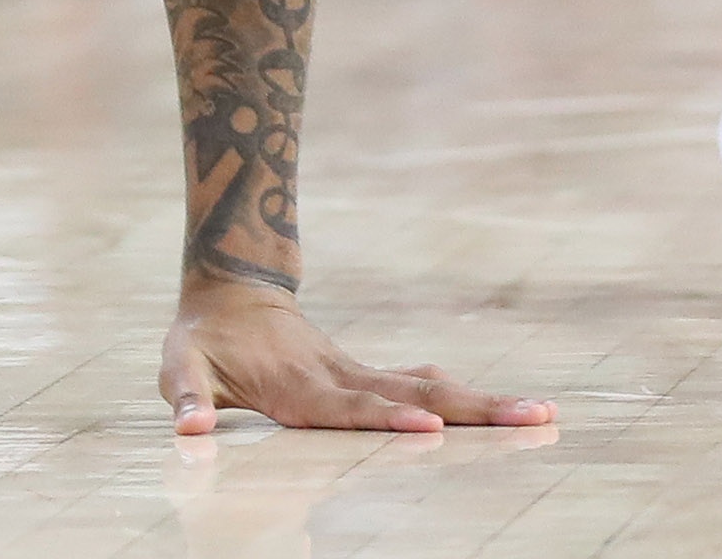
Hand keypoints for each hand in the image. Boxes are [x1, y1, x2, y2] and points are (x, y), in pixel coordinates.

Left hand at [158, 281, 556, 435]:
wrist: (229, 290)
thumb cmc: (202, 341)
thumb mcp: (180, 366)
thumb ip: (186, 398)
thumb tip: (189, 430)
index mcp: (300, 386)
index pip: (350, 408)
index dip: (388, 419)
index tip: (433, 429)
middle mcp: (341, 378)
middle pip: (416, 397)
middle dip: (473, 411)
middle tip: (533, 417)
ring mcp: (360, 375)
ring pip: (430, 389)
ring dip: (484, 404)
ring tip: (542, 413)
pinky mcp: (368, 377)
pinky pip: (422, 387)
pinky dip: (463, 398)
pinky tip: (504, 410)